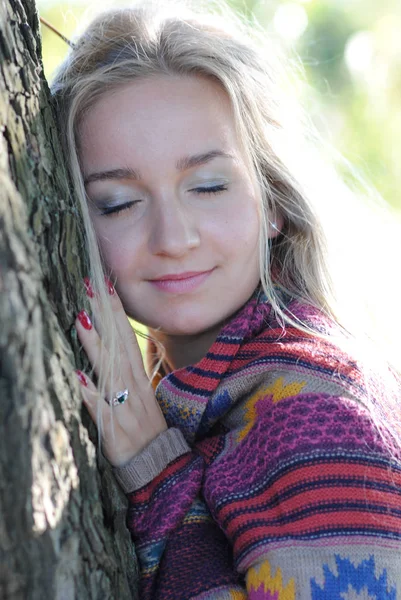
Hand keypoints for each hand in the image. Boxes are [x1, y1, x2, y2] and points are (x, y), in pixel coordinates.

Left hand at [75, 278, 167, 466]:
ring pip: (109, 370)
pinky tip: (77, 377)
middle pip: (118, 345)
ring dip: (96, 345)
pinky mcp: (114, 428)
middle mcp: (133, 387)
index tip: (105, 285)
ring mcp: (124, 406)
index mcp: (138, 378)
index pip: (127, 337)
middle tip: (91, 287)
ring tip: (81, 320)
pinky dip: (91, 394)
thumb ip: (129, 371)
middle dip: (106, 315)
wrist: (158, 465)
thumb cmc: (146, 427)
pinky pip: (101, 409)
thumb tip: (116, 347)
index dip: (116, 311)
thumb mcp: (142, 393)